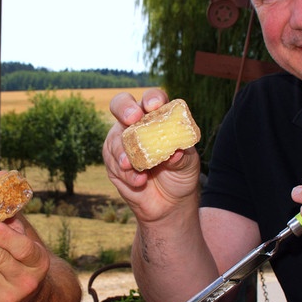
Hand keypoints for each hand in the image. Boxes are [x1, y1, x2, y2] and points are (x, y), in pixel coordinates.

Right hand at [102, 89, 201, 224]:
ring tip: (132, 165)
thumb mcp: (188, 165)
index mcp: (157, 118)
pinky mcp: (113, 162)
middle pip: (121, 106)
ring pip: (114, 138)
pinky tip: (139, 181)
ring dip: (122, 151)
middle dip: (124, 109)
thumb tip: (175, 153)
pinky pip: (114, 163)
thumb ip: (182, 157)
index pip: (151, 100)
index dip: (151, 99)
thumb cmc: (180, 174)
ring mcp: (121, 142)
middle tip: (131, 119)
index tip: (154, 106)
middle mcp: (135, 125)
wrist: (169, 202)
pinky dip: (127, 173)